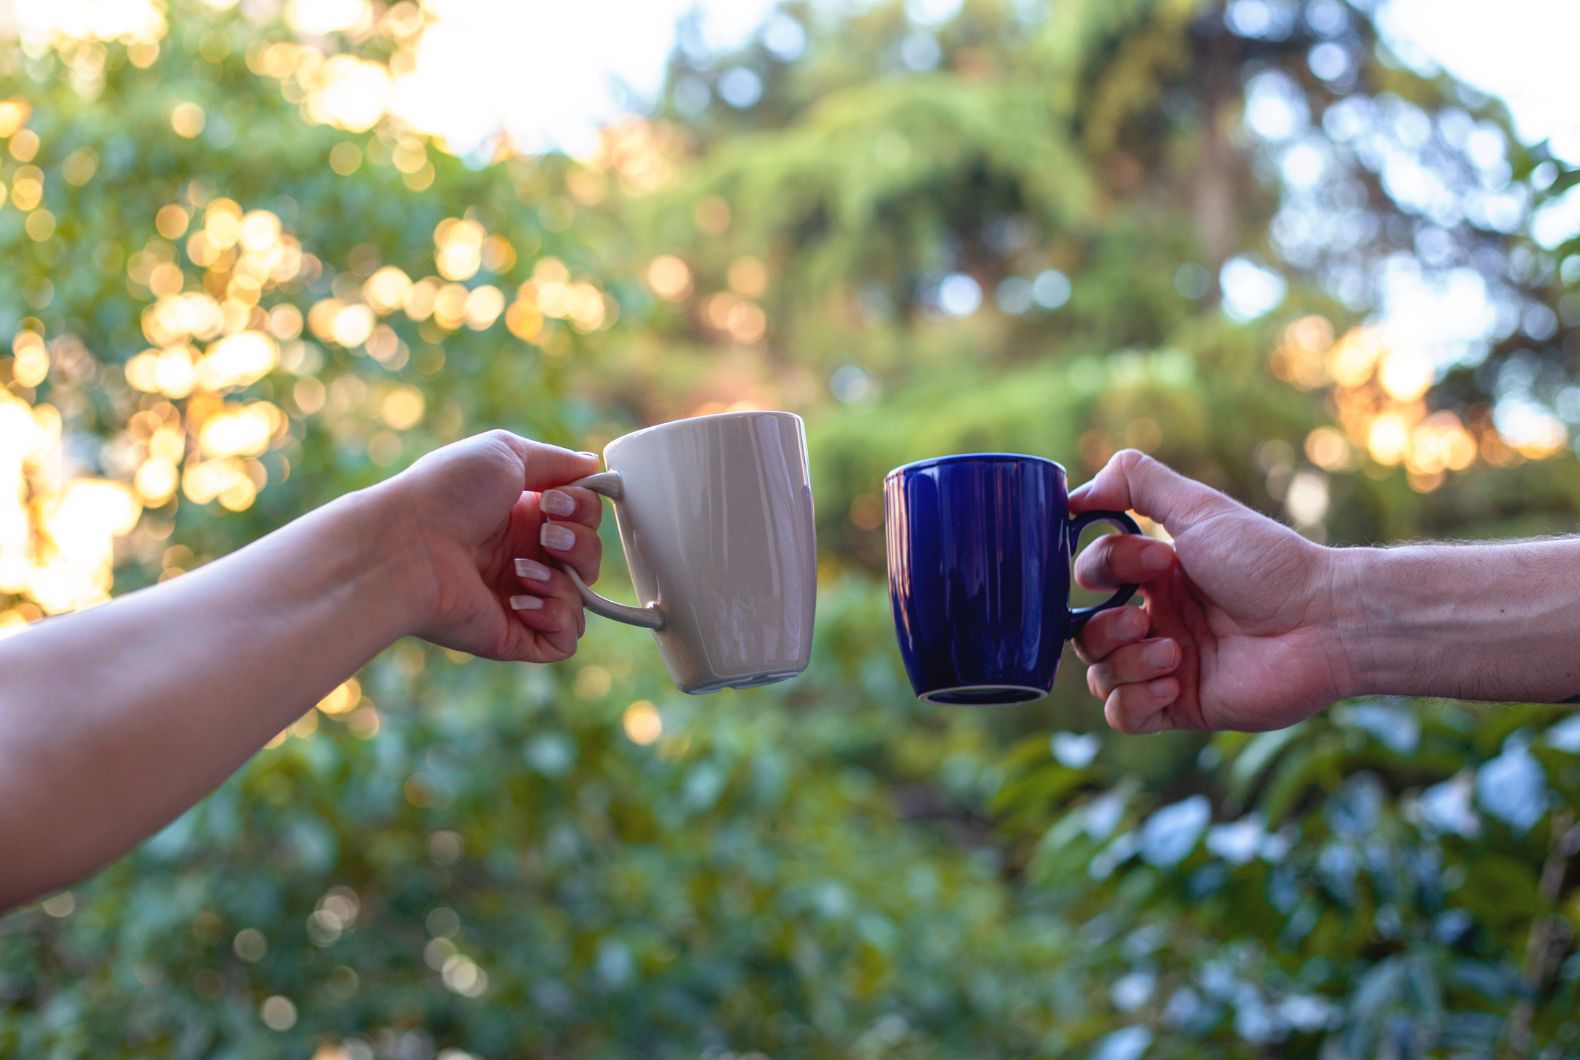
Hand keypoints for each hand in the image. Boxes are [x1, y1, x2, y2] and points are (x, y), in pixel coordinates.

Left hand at [378, 430, 602, 662]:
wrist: (406, 543)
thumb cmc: (446, 492)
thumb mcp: (506, 452)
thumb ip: (557, 460)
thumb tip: (592, 466)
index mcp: (522, 515)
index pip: (583, 519)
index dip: (584, 510)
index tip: (556, 502)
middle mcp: (523, 556)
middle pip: (590, 558)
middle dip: (579, 543)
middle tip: (544, 534)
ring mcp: (519, 597)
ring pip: (582, 600)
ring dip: (566, 579)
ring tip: (522, 569)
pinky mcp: (513, 634)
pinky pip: (564, 640)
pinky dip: (557, 617)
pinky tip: (521, 597)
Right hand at [1069, 450, 1350, 732]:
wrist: (1323, 622)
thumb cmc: (1267, 563)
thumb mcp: (1199, 507)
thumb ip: (1136, 482)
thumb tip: (1073, 495)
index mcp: (1155, 577)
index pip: (1091, 576)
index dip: (1104, 569)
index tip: (1158, 562)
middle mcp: (1157, 620)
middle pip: (1084, 632)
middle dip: (1101, 628)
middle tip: (1142, 620)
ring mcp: (1167, 665)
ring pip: (1099, 676)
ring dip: (1123, 663)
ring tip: (1172, 654)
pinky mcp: (1183, 707)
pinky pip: (1123, 717)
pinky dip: (1134, 701)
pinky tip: (1173, 682)